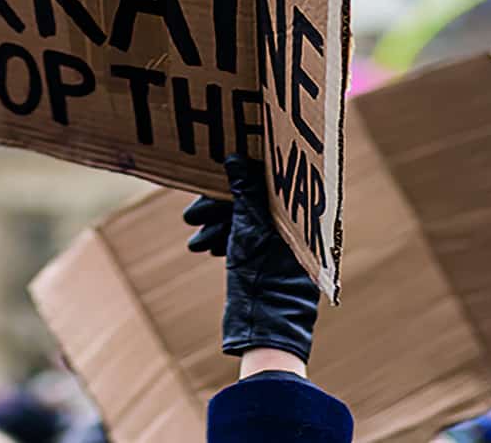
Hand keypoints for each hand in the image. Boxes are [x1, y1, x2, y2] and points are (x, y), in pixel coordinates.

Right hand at [182, 154, 319, 362]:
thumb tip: (237, 159)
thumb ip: (245, 193)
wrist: (266, 331)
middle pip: (252, 204)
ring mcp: (283, 248)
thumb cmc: (264, 280)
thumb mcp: (248, 230)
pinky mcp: (269, 264)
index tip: (211, 179)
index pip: (266, 185)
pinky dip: (225, 242)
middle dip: (219, 209)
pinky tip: (204, 247)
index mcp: (300, 218)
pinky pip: (245, 243)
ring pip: (244, 225)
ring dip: (217, 227)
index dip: (236, 180)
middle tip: (191, 215)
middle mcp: (295, 230)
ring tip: (195, 237)